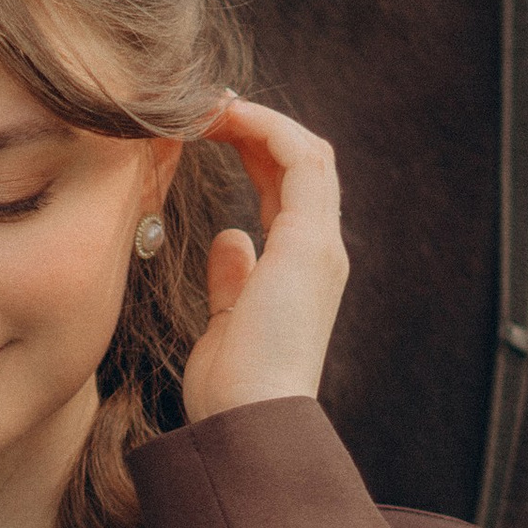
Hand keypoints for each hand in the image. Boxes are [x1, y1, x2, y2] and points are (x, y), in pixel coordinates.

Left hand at [178, 96, 348, 424]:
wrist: (251, 423)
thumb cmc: (232, 389)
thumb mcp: (226, 322)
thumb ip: (233, 278)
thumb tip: (229, 238)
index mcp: (301, 270)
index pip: (288, 189)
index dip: (254, 151)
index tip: (210, 130)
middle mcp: (320, 252)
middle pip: (301, 164)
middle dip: (256, 128)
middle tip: (207, 105)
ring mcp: (320, 246)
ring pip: (308, 154)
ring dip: (260, 121)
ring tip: (212, 104)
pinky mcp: (310, 244)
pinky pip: (301, 161)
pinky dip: (266, 130)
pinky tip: (227, 118)